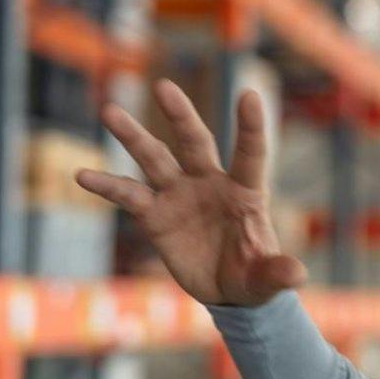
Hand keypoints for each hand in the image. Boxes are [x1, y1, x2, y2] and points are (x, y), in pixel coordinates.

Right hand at [75, 79, 305, 306]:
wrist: (227, 291)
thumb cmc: (254, 277)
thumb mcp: (268, 280)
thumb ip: (279, 273)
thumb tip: (297, 274)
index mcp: (245, 192)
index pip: (250, 154)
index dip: (251, 127)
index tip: (250, 95)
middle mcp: (210, 184)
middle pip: (195, 143)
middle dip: (181, 116)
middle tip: (164, 86)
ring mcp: (180, 195)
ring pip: (155, 158)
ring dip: (133, 137)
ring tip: (109, 111)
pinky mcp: (155, 215)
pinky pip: (128, 195)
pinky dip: (106, 186)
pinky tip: (82, 175)